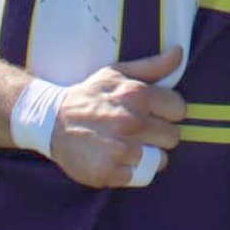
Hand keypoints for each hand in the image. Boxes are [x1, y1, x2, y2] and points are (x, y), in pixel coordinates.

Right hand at [48, 48, 186, 188]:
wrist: (50, 121)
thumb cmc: (90, 96)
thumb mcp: (117, 73)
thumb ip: (153, 66)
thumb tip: (178, 52)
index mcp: (137, 95)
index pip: (179, 109)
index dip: (168, 112)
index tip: (154, 113)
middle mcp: (132, 122)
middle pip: (172, 137)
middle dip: (159, 134)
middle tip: (138, 130)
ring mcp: (121, 149)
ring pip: (160, 160)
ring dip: (147, 155)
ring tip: (128, 145)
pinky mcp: (108, 172)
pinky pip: (139, 176)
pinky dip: (130, 171)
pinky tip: (116, 158)